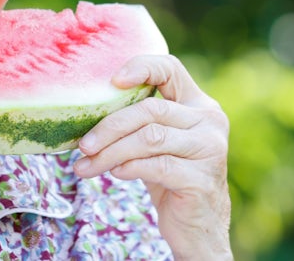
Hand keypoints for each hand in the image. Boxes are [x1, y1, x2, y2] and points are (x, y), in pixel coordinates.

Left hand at [74, 55, 231, 259]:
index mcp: (198, 103)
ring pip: (150, 138)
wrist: (198, 227)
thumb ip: (137, 120)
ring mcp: (210, 149)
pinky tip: (115, 173)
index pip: (170, 68)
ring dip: (111, 151)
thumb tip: (85, 110)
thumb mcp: (155, 141)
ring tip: (86, 165)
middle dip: (110, 126)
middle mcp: (209, 121)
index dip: (142, 67)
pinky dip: (130, 167)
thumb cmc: (168, 176)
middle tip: (83, 145)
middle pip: (151, 109)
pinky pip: (157, 165)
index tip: (112, 81)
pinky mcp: (202, 179)